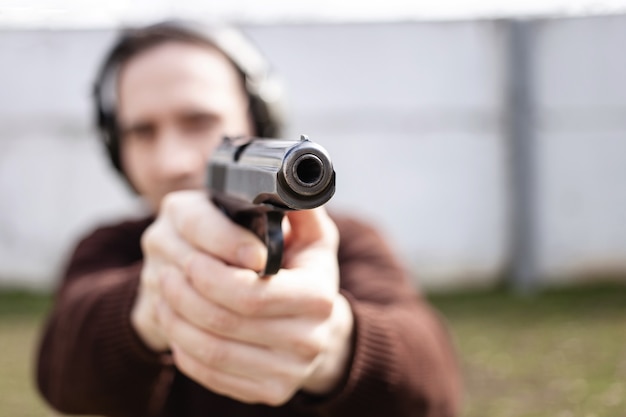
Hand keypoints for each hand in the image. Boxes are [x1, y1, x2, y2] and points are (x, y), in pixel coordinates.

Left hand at [131, 190, 353, 404]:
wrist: (318, 328)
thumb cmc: (305, 273)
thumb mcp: (313, 236)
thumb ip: (298, 208)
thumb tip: (282, 182)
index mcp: (318, 298)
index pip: (251, 293)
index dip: (212, 277)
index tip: (189, 258)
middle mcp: (309, 341)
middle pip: (225, 323)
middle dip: (186, 296)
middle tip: (166, 272)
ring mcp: (288, 373)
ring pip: (212, 351)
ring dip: (177, 321)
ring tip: (165, 295)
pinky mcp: (268, 392)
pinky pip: (212, 375)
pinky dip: (184, 349)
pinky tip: (178, 325)